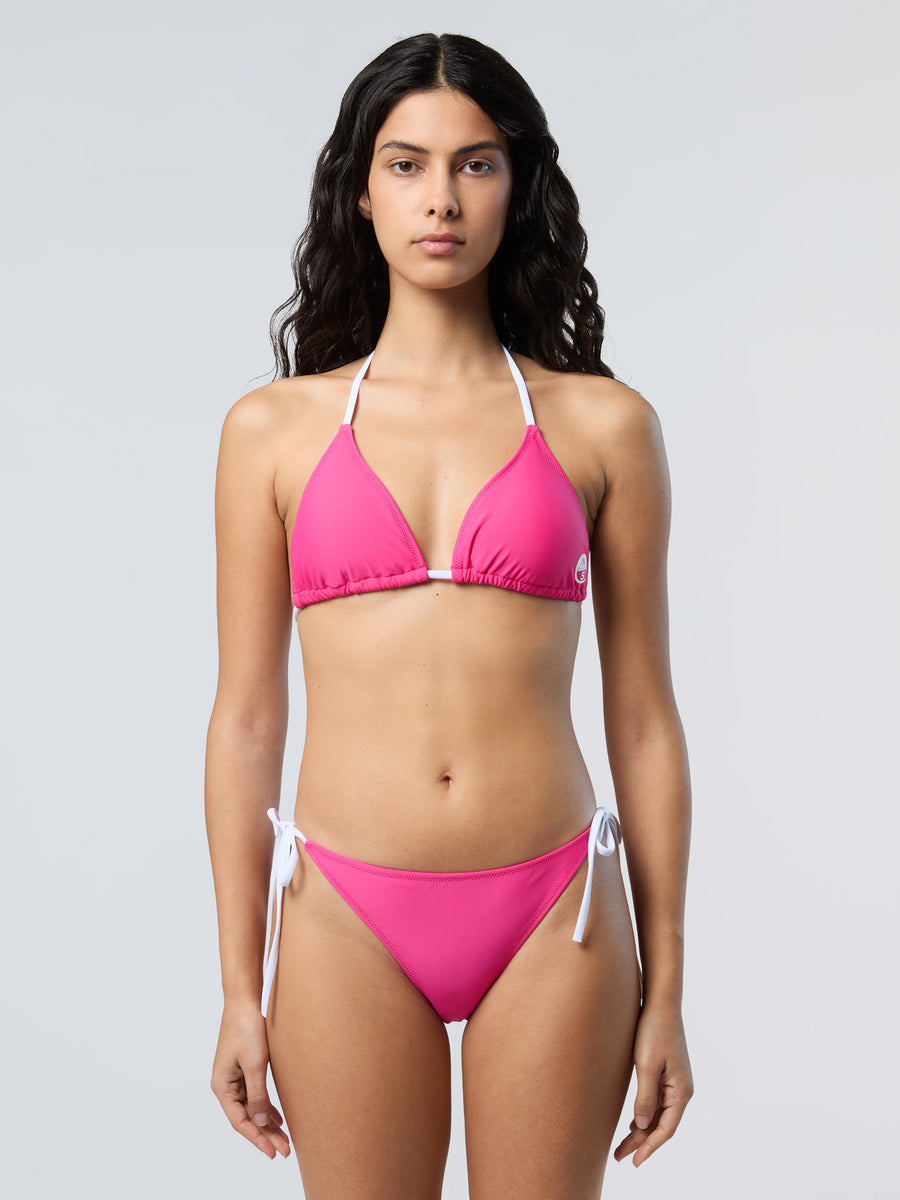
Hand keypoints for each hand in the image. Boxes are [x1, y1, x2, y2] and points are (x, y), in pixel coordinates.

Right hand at [210, 1000, 290, 1159]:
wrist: (244, 1000)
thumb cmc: (247, 1028)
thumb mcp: (255, 1063)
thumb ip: (258, 1093)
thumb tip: (260, 1120)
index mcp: (222, 1086)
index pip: (239, 1121)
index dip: (257, 1138)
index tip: (273, 1152)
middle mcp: (226, 1085)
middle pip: (247, 1117)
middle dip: (266, 1134)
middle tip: (285, 1151)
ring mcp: (235, 1077)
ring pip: (253, 1107)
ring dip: (268, 1123)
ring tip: (285, 1139)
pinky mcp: (245, 1068)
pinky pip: (256, 1094)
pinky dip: (267, 1107)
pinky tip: (278, 1118)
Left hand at [614, 1003, 692, 1167]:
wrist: (661, 1003)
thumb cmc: (653, 1030)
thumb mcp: (646, 1065)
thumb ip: (645, 1097)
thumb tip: (643, 1125)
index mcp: (680, 1091)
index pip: (666, 1129)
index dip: (649, 1147)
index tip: (634, 1162)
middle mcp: (681, 1090)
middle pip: (661, 1125)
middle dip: (641, 1143)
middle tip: (619, 1157)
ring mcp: (675, 1082)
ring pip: (658, 1114)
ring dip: (641, 1130)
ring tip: (622, 1145)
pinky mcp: (667, 1073)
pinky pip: (657, 1102)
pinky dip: (645, 1115)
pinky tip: (634, 1122)